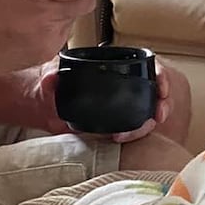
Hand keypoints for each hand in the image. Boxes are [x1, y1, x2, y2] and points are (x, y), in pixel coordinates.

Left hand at [33, 59, 174, 142]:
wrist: (42, 107)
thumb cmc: (49, 86)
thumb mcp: (48, 80)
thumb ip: (49, 79)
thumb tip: (52, 78)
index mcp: (113, 68)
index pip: (148, 67)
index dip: (160, 77)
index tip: (162, 89)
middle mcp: (122, 85)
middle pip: (154, 92)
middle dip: (162, 104)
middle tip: (158, 115)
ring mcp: (121, 104)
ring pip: (147, 112)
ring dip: (148, 123)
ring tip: (134, 131)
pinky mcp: (115, 122)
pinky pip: (134, 127)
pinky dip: (134, 133)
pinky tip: (120, 137)